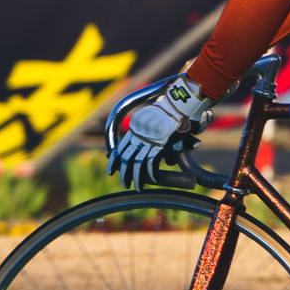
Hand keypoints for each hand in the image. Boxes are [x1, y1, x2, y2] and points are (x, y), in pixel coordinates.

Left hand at [109, 75, 215, 189]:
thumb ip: (152, 130)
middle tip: (123, 182)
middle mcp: (139, 135)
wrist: (179, 103)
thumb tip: (153, 140)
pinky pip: (152, 162)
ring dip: (136, 177)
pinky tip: (150, 180)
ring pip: (137, 163)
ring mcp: (149, 140)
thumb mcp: (155, 117)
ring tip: (135, 187)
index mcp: (135, 128)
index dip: (114, 160)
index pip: (120, 147)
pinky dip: (151, 173)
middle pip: (126, 158)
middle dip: (124, 173)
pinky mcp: (161, 144)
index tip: (110, 169)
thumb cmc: (171, 108)